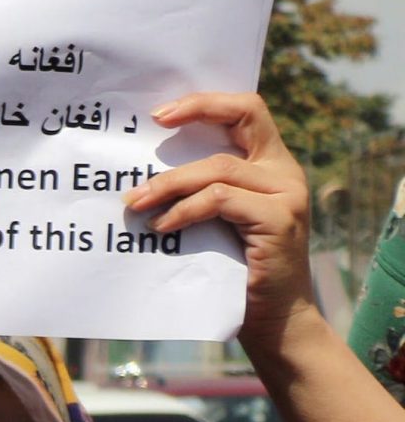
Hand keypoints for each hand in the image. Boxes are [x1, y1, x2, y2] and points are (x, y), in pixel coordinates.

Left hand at [129, 91, 314, 353]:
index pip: (247, 111)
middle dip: (194, 113)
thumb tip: (138, 177)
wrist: (272, 319)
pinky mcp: (279, 220)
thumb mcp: (215, 222)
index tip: (160, 113)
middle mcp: (284, 173)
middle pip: (243, 118)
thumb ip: (198, 192)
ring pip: (219, 169)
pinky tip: (161, 227)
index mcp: (270, 165)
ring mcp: (286, 195)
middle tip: (150, 126)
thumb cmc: (232, 271)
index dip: (206, 102)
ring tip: (135, 203)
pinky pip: (220, 201)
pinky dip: (184, 211)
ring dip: (168, 183)